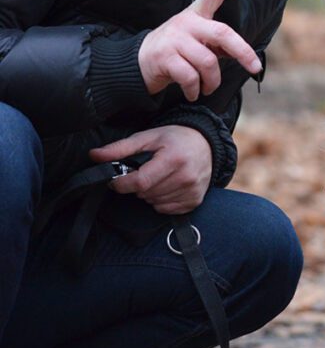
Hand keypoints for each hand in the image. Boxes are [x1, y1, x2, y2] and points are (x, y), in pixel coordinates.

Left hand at [90, 125, 212, 214]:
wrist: (207, 144)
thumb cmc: (175, 139)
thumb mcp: (147, 137)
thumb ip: (120, 148)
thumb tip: (94, 156)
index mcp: (173, 158)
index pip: (140, 182)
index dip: (122, 184)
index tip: (116, 180)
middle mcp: (186, 177)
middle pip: (146, 194)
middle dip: (137, 186)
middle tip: (144, 172)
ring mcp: (192, 190)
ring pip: (154, 203)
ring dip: (149, 194)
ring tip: (157, 177)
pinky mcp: (195, 201)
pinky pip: (166, 210)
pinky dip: (160, 201)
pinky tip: (166, 186)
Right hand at [138, 0, 261, 100]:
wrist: (138, 64)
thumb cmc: (176, 52)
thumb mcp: (197, 43)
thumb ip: (218, 45)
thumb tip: (244, 56)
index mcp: (196, 15)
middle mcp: (186, 23)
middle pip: (222, 34)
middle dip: (243, 52)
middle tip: (255, 68)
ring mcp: (174, 39)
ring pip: (208, 62)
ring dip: (212, 82)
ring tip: (207, 88)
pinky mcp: (165, 57)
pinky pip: (190, 77)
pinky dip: (195, 90)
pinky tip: (192, 93)